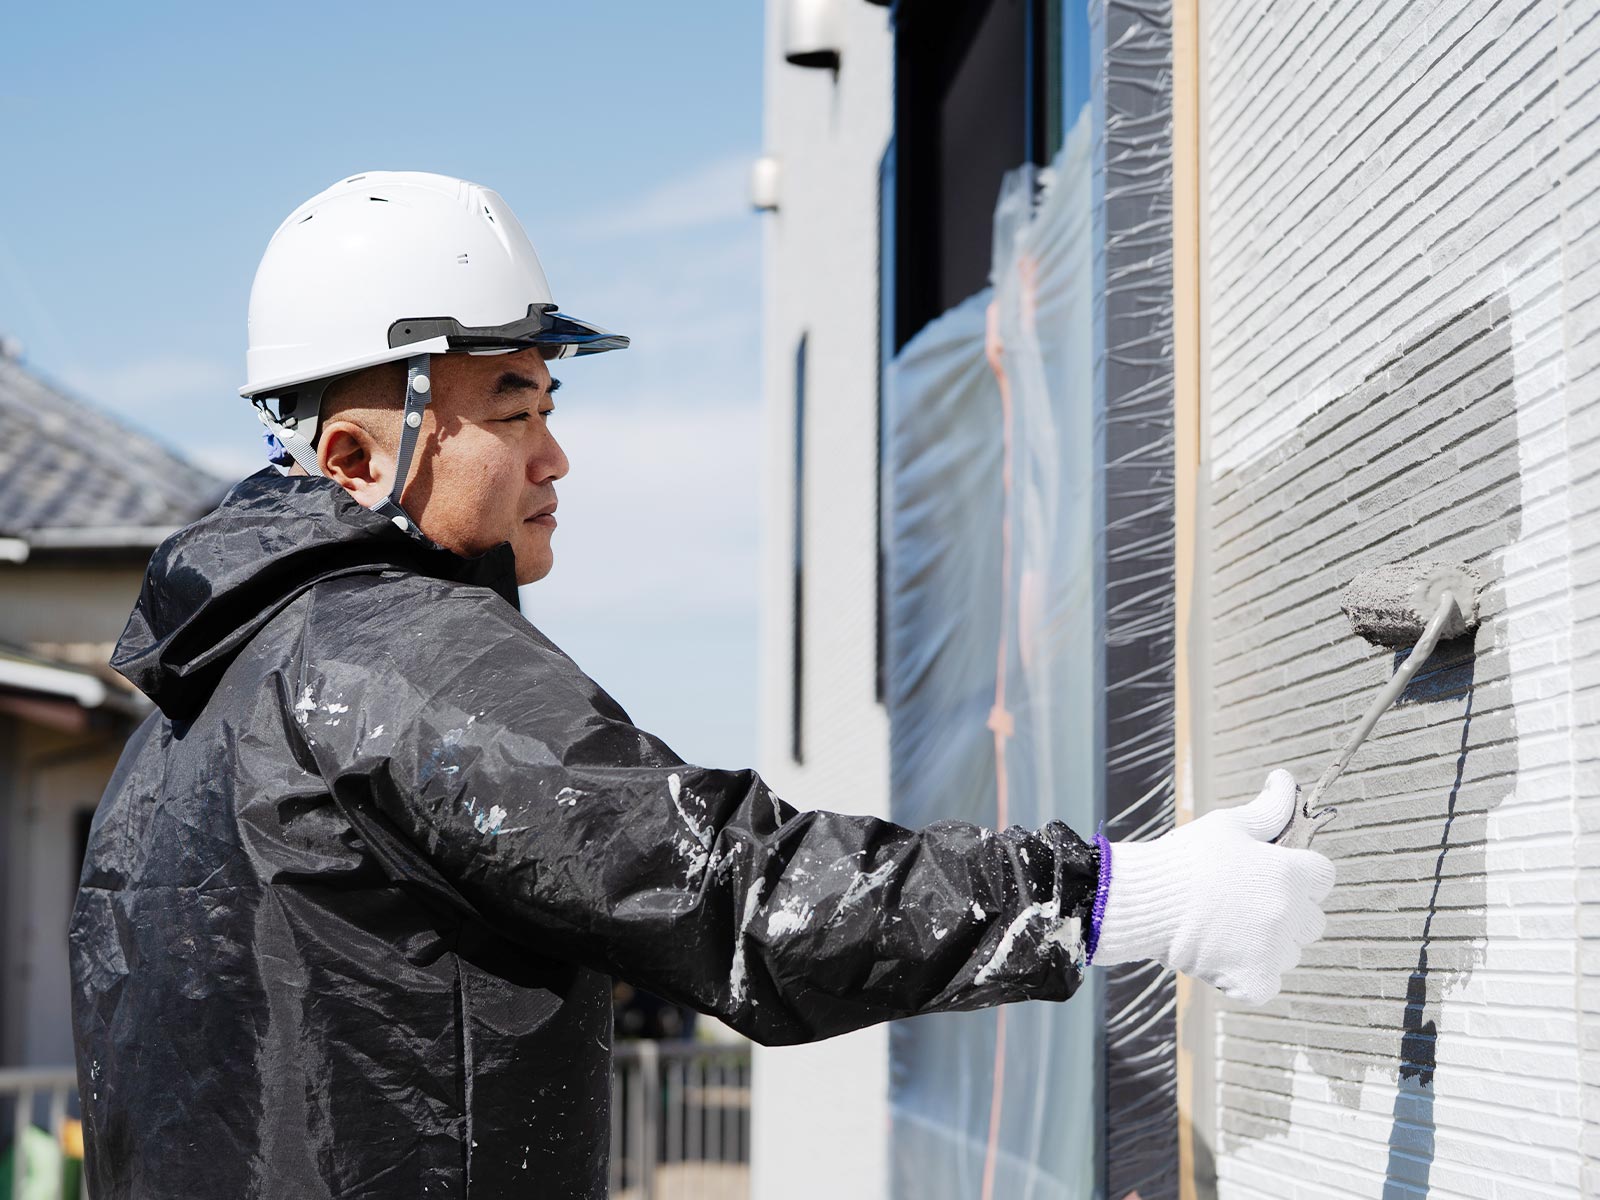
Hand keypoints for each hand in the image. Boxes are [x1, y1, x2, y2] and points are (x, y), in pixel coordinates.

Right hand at [1090, 770, 1335, 1004]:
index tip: (1269, 877)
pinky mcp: (1253, 979)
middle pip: (1311, 920)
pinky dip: (1248, 976)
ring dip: (1267, 946)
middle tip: (1243, 905)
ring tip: (1226, 929)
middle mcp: (1288, 911)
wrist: (1143, 900)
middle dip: (1285, 914)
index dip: (1298, 876)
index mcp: (1288, 872)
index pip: (1322, 877)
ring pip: (1289, 953)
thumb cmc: (1184, 859)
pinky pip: (1267, 983)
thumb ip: (1269, 809)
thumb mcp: (1228, 825)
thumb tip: (1284, 780)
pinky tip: (1222, 955)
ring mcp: (1272, 949)